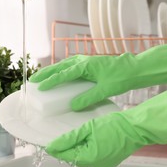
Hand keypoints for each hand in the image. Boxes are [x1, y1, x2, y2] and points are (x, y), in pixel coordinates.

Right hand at [30, 38, 166, 109]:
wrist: (134, 68)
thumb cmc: (121, 77)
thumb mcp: (105, 90)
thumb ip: (88, 98)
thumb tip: (73, 106)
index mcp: (85, 66)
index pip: (63, 74)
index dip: (50, 81)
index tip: (40, 87)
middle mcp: (82, 60)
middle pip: (59, 66)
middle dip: (45, 73)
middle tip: (32, 80)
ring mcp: (85, 60)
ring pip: (63, 65)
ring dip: (52, 70)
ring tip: (41, 77)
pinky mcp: (89, 63)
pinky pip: (70, 66)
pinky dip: (61, 70)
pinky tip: (60, 76)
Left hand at [45, 81, 166, 166]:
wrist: (136, 128)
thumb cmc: (115, 125)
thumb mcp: (88, 128)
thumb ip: (69, 138)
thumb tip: (53, 146)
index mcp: (89, 158)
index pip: (65, 156)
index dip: (55, 149)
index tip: (46, 144)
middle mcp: (95, 165)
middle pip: (73, 158)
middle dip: (65, 149)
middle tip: (57, 138)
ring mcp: (103, 165)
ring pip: (82, 158)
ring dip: (75, 149)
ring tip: (70, 139)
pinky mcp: (109, 161)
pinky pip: (92, 158)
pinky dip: (86, 150)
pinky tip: (85, 141)